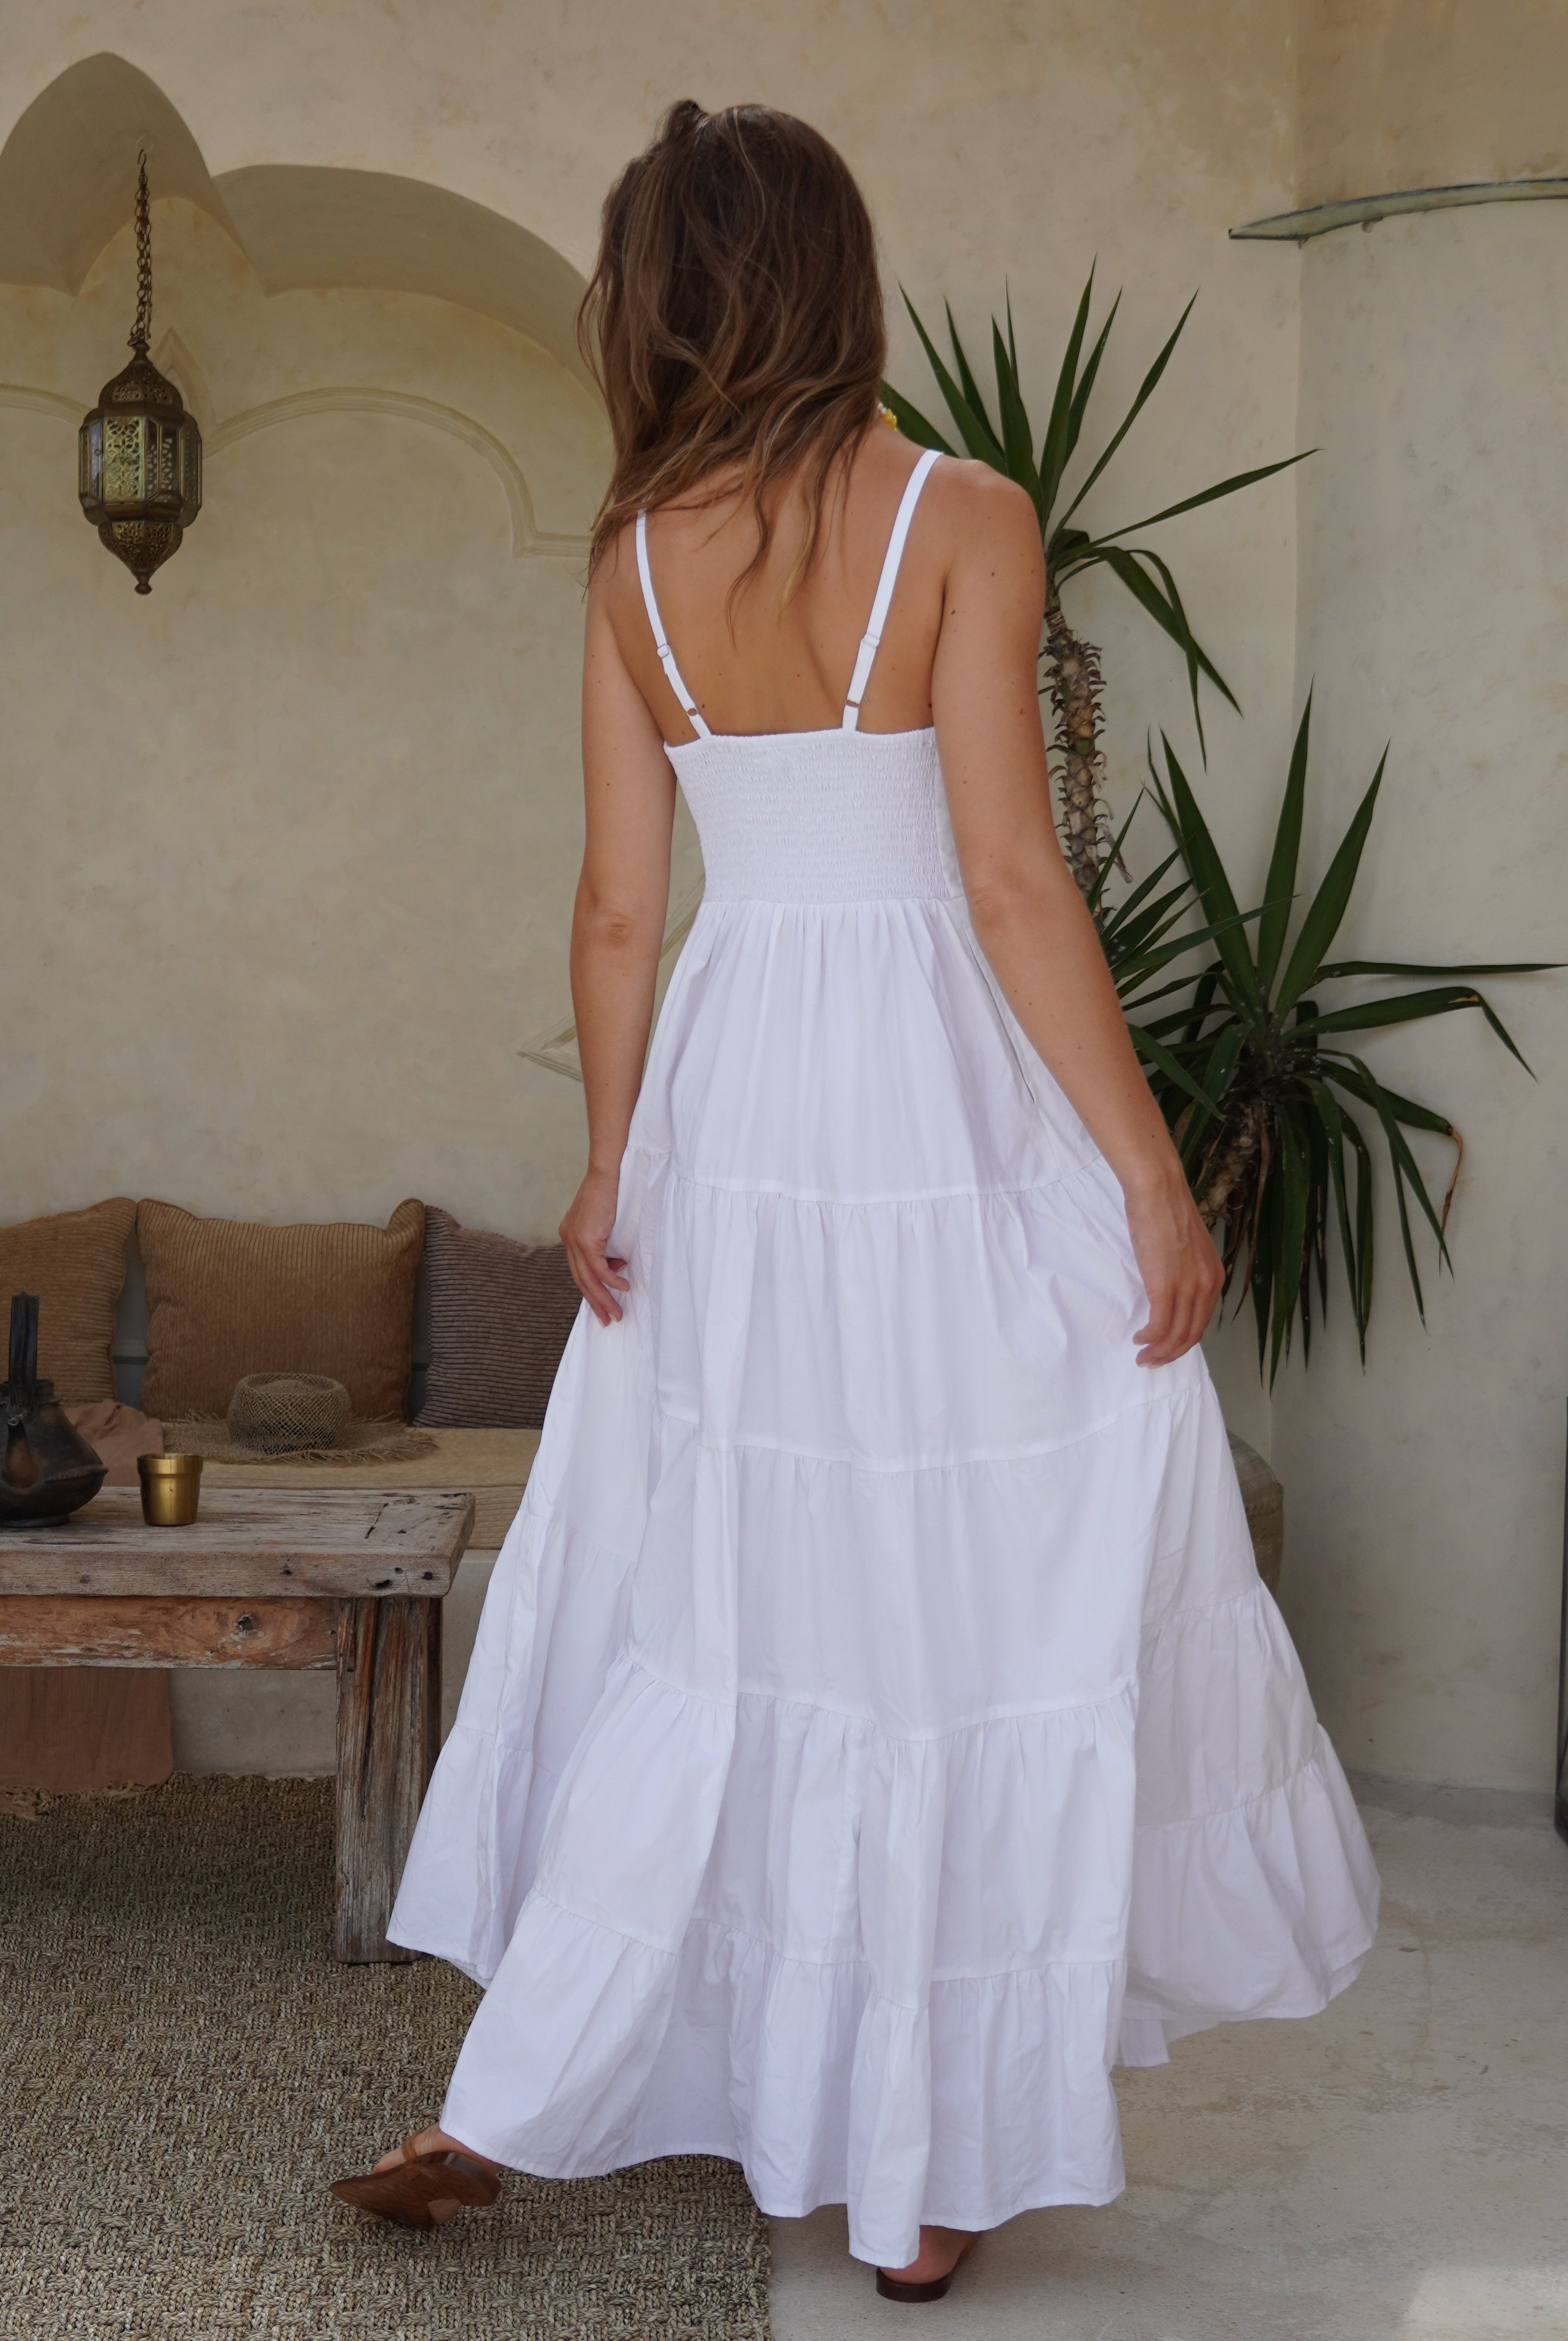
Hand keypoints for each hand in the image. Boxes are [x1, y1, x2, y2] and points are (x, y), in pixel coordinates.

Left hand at [559, 1164, 629, 1325]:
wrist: (607, 1173)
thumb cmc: (610, 1193)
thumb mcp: (606, 1224)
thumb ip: (607, 1245)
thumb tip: (617, 1265)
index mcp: (570, 1236)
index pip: (579, 1270)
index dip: (591, 1290)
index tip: (602, 1305)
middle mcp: (568, 1240)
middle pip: (581, 1280)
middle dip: (595, 1302)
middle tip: (607, 1319)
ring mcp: (575, 1240)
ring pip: (588, 1279)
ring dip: (604, 1298)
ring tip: (616, 1312)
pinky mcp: (586, 1239)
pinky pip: (599, 1269)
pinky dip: (612, 1280)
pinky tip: (623, 1286)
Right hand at [1123, 1171, 1223, 1366]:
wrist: (1158, 1191)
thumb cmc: (1166, 1212)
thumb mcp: (1187, 1247)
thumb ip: (1185, 1270)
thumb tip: (1171, 1285)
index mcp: (1214, 1277)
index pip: (1202, 1321)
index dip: (1183, 1340)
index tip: (1166, 1346)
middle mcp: (1206, 1286)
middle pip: (1191, 1334)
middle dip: (1171, 1354)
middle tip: (1152, 1361)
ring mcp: (1187, 1287)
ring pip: (1176, 1335)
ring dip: (1158, 1352)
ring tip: (1143, 1357)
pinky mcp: (1165, 1286)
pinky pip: (1160, 1324)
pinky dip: (1149, 1337)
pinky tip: (1139, 1339)